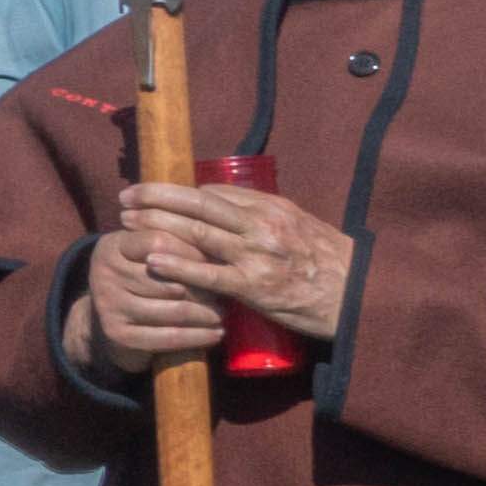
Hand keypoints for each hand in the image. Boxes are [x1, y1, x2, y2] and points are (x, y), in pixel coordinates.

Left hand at [110, 176, 352, 347]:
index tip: (151, 191)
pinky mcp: (255, 287)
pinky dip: (179, 267)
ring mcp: (257, 256)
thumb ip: (264, 216)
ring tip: (127, 222)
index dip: (177, 191)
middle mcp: (261, 226)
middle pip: (198, 205)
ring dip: (157, 226)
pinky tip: (153, 261)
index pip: (214, 193)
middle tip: (125, 196)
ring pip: (198, 234)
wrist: (359, 295)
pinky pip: (210, 275)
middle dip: (157, 198)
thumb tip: (227, 206)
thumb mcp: (299, 226)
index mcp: (271, 208)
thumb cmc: (329, 263)